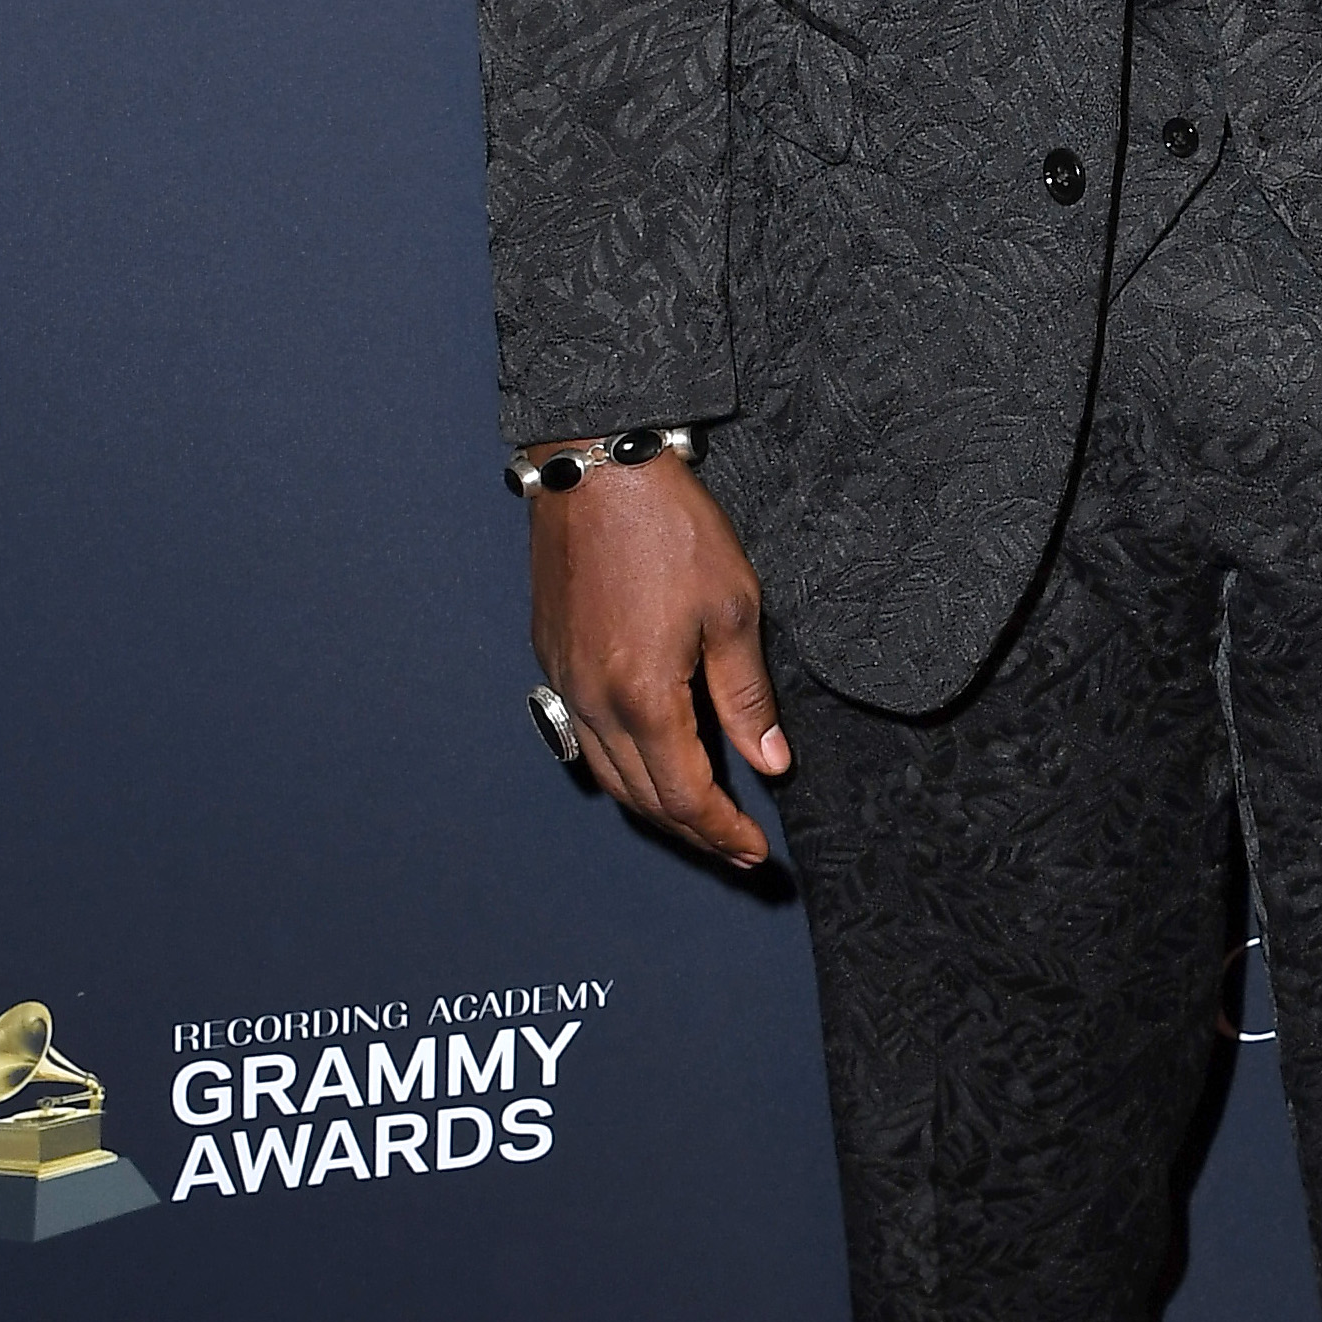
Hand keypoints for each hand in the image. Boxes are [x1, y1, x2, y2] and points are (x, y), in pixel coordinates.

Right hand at [530, 456, 788, 869]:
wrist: (597, 469)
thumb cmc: (670, 529)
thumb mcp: (732, 610)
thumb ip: (747, 697)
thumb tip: (771, 762)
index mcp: (642, 696)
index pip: (685, 796)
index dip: (722, 832)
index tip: (756, 852)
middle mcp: (592, 701)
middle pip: (642, 798)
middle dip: (693, 832)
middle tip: (736, 848)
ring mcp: (563, 681)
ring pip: (608, 774)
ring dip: (655, 806)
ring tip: (700, 818)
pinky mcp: (551, 657)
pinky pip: (583, 736)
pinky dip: (623, 766)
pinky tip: (652, 760)